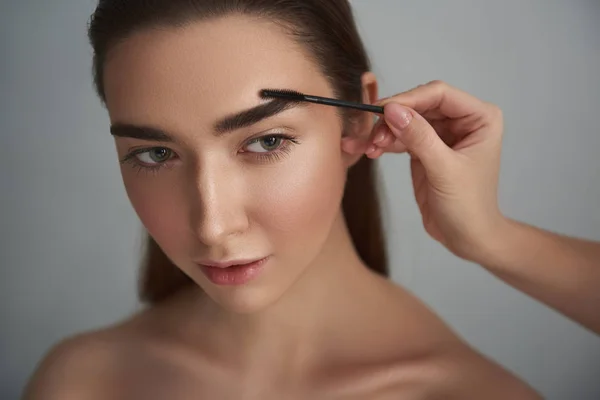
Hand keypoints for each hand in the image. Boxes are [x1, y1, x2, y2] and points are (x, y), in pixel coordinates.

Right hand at [342, 80, 505, 260]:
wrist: (467, 237)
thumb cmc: (468, 206)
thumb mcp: (444, 170)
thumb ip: (419, 137)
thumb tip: (391, 110)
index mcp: (479, 117)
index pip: (439, 95)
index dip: (410, 99)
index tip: (383, 111)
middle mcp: (461, 120)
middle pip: (419, 105)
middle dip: (393, 118)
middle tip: (371, 135)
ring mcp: (441, 134)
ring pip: (406, 120)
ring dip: (384, 132)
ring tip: (367, 147)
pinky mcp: (424, 148)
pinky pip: (401, 137)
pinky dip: (384, 142)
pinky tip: (371, 151)